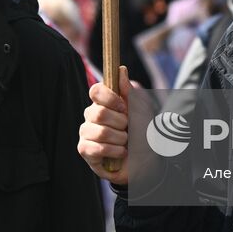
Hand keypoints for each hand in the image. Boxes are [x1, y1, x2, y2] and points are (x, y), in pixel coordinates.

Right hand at [78, 66, 156, 185]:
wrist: (146, 162)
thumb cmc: (143, 135)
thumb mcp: (141, 112)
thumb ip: (130, 92)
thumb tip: (121, 70)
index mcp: (104, 103)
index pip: (95, 91)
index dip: (109, 98)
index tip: (124, 107)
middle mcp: (92, 116)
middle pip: (98, 112)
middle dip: (120, 123)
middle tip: (128, 130)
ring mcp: (87, 133)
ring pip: (99, 131)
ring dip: (119, 139)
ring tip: (125, 143)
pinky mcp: (86, 151)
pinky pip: (95, 148)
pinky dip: (114, 151)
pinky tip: (120, 153)